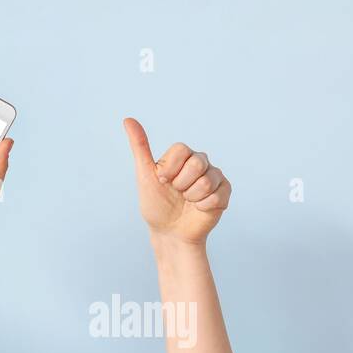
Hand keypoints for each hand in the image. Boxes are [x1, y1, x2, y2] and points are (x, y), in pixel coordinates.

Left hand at [123, 118, 230, 245]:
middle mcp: (200, 162)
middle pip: (196, 162)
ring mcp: (214, 177)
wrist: (169, 232)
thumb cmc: (156, 204)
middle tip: (177, 192)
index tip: (162, 180)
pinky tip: (198, 209)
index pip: (181, 149)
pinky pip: (218, 195)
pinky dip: (203, 206)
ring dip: (192, 197)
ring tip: (187, 201)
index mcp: (182, 156)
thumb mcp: (145, 175)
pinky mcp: (224, 193)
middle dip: (181, 183)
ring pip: (207, 180)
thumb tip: (128, 119)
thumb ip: (140, 146)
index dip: (169, 168)